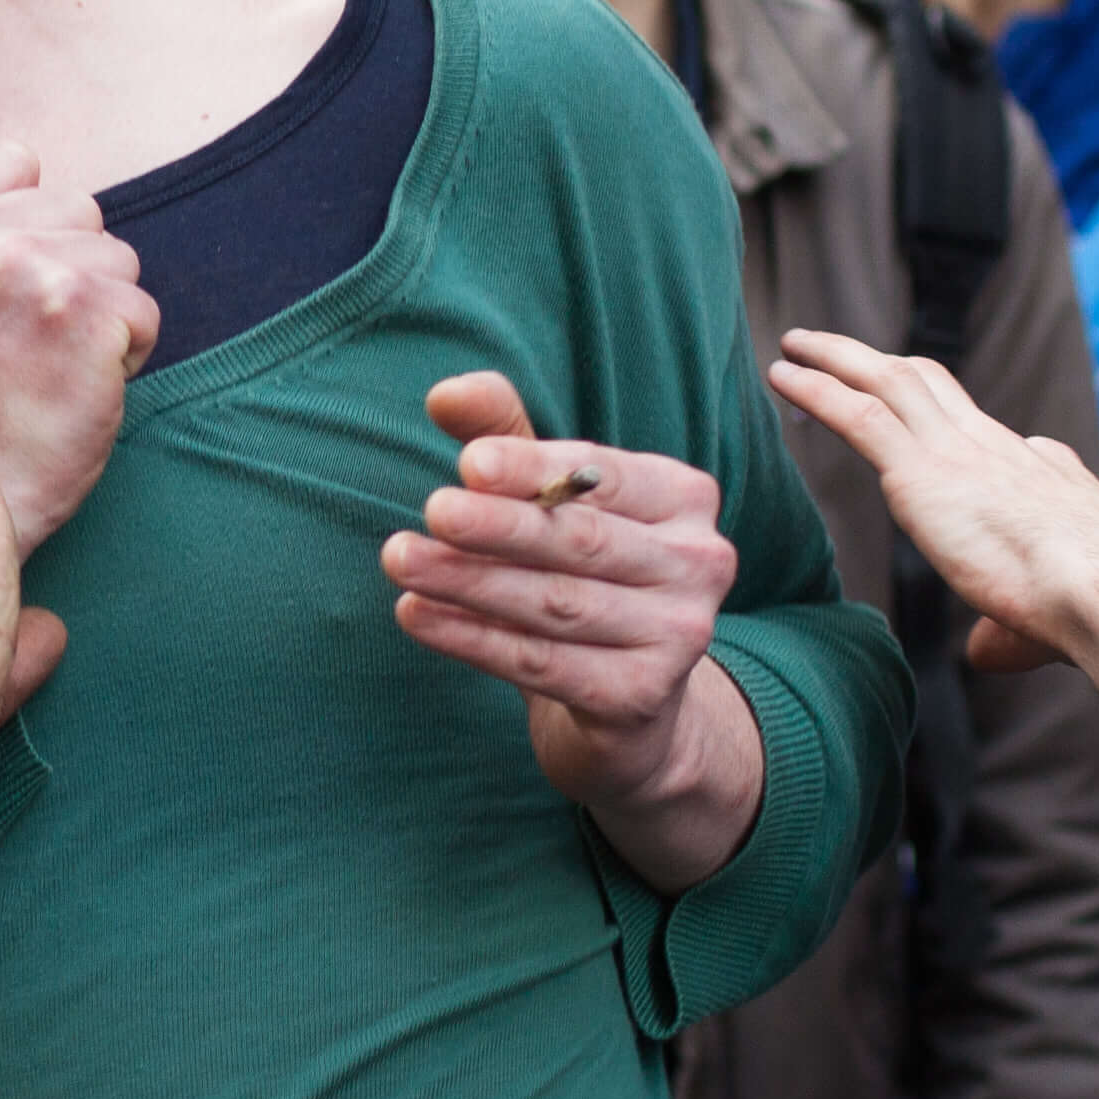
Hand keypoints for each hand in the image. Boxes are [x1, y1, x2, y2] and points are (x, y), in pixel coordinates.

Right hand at [0, 144, 157, 552]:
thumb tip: (30, 161)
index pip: (20, 164)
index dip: (20, 229)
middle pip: (76, 206)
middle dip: (65, 268)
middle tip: (19, 342)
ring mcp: (18, 267)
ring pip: (116, 255)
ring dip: (99, 309)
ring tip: (44, 364)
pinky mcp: (80, 311)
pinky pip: (143, 310)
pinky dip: (127, 353)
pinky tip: (74, 387)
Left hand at [385, 371, 766, 884]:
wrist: (630, 704)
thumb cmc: (585, 575)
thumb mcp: (556, 503)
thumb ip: (507, 441)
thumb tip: (445, 394)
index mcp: (683, 497)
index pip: (603, 476)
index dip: (534, 469)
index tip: (468, 462)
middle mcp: (698, 562)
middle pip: (582, 541)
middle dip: (499, 526)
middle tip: (431, 511)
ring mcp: (680, 635)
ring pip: (557, 605)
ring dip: (470, 583)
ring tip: (401, 560)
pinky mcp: (641, 696)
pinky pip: (542, 664)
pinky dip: (473, 639)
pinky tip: (415, 614)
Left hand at [767, 330, 1098, 815]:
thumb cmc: (1091, 611)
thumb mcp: (1046, 618)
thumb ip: (1005, 631)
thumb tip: (984, 652)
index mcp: (1035, 475)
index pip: (986, 434)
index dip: (947, 420)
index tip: (921, 417)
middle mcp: (995, 447)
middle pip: (931, 384)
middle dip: (884, 363)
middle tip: (840, 351)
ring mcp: (957, 451)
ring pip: (889, 380)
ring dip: (839, 358)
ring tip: (795, 343)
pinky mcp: (921, 469)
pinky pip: (857, 413)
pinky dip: (815, 389)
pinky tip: (782, 375)